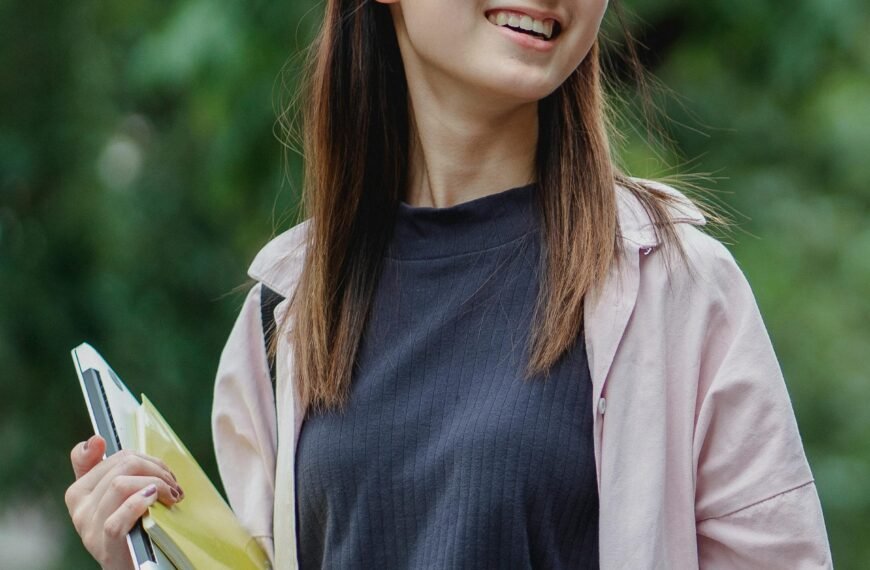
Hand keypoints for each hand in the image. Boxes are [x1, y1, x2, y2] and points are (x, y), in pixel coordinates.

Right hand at [64, 435, 183, 569]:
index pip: (98, 458)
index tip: (139, 458)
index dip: (126, 454)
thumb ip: (108, 471)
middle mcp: (79, 509)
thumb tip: (96, 438)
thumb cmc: (129, 530)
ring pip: (120, 484)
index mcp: (79, 494)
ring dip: (156, 483)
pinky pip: (120, 515)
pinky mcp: (105, 543)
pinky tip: (158, 501)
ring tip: (172, 495)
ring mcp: (90, 527)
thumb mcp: (117, 499)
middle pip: (120, 467)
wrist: (132, 567)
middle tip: (173, 483)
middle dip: (154, 468)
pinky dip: (141, 502)